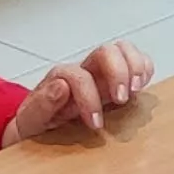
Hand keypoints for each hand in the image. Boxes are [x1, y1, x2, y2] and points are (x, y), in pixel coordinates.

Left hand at [1, 41, 153, 145]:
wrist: (39, 123)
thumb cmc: (37, 122)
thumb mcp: (30, 120)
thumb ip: (41, 105)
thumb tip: (60, 87)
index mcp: (62, 77)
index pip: (80, 76)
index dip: (90, 98)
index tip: (96, 123)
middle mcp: (84, 68)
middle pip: (106, 51)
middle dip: (118, 73)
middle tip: (121, 99)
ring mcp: (102, 71)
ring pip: (123, 50)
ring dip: (135, 68)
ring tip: (136, 90)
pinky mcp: (117, 78)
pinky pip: (137, 61)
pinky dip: (144, 70)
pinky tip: (141, 87)